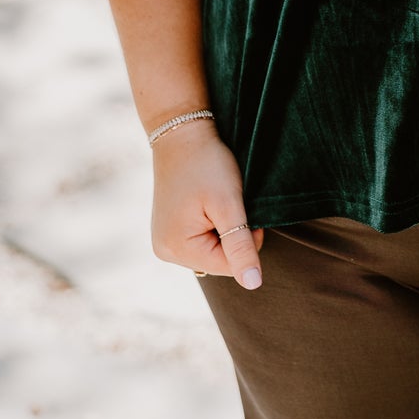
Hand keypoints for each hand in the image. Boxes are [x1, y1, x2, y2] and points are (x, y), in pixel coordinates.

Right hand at [150, 121, 263, 288]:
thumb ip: (240, 246)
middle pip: (220, 261)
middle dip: (233, 235)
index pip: (230, 266)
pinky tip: (207, 203)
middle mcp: (165, 251)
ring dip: (224, 229)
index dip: (247, 240)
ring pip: (213, 250)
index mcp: (176, 249)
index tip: (244, 209)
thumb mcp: (229, 205)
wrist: (182, 133)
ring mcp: (165, 241)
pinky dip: (213, 225)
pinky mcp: (170, 230)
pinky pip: (202, 240)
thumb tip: (253, 284)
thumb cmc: (207, 164)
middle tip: (229, 201)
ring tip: (215, 200)